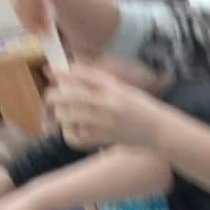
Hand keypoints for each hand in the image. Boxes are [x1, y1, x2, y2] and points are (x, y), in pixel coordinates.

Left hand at [46, 66, 164, 151]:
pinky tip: (73, 128)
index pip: (83, 76)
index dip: (63, 73)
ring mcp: (106, 122)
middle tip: (49, 96)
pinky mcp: (105, 138)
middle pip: (71, 96)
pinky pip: (78, 134)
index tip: (49, 71)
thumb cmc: (140, 108)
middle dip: (54, 95)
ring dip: (61, 114)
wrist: (160, 130)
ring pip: (70, 116)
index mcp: (114, 87)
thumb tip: (72, 72)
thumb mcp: (123, 89)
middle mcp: (109, 103)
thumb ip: (99, 82)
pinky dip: (72, 131)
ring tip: (61, 113)